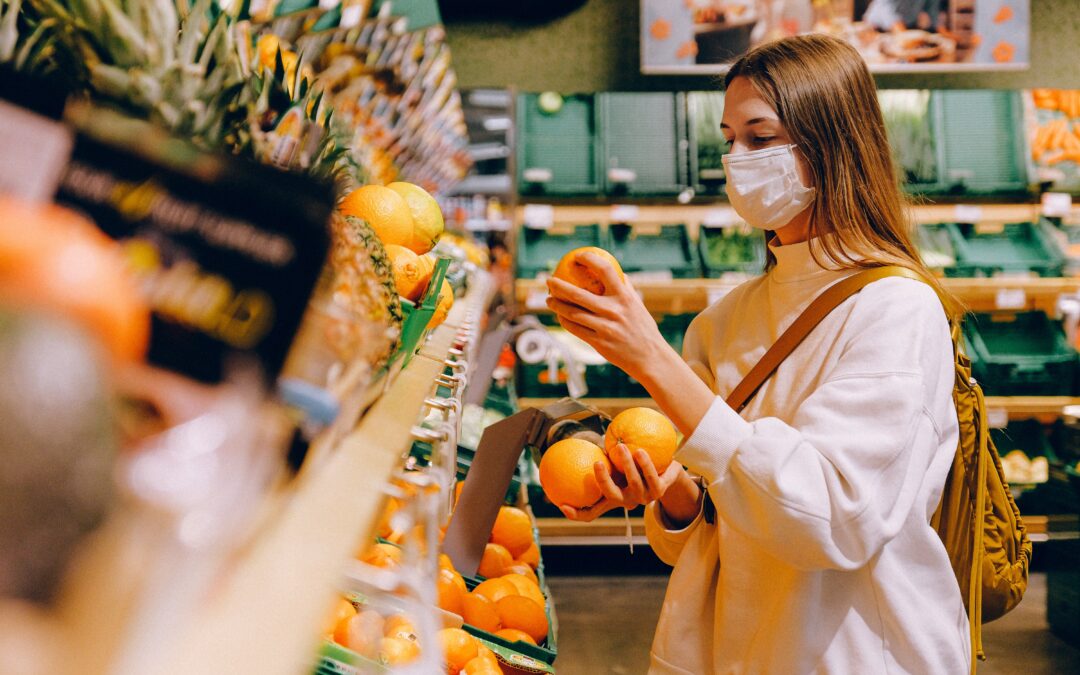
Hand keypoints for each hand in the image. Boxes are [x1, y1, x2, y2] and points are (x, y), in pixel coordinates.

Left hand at [545, 253, 671, 381]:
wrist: (650, 357)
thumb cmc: (643, 328)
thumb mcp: (638, 305)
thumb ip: (626, 288)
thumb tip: (615, 272)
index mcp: (625, 297)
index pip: (605, 270)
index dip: (589, 259)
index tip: (578, 256)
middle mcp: (613, 310)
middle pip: (578, 294)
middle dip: (559, 285)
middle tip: (549, 281)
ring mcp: (605, 327)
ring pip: (572, 313)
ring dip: (557, 305)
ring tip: (549, 300)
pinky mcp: (598, 342)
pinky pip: (575, 329)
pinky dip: (565, 321)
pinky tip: (560, 317)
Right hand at [559, 443, 684, 521]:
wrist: (668, 471)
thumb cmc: (636, 465)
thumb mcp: (616, 466)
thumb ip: (601, 461)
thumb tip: (573, 447)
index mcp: (613, 499)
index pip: (591, 512)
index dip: (576, 514)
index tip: (562, 504)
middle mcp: (627, 501)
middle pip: (612, 495)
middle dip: (604, 481)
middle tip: (597, 462)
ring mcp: (644, 498)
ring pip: (634, 484)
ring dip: (627, 465)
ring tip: (620, 447)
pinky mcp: (660, 491)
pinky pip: (651, 477)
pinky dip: (645, 464)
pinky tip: (640, 450)